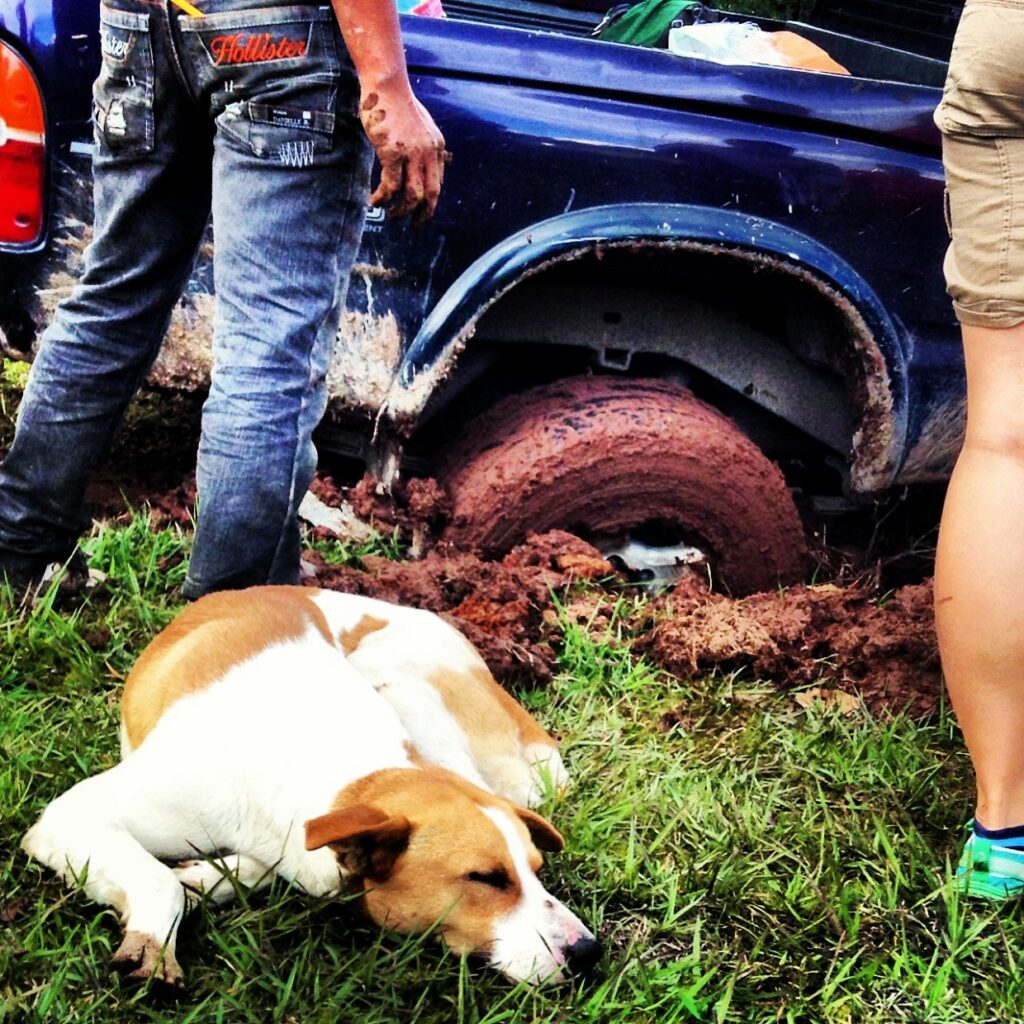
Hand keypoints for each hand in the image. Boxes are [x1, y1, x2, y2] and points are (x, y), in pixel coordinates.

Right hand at [361, 87, 448, 226]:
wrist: (387, 83)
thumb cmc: (397, 102)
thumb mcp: (419, 124)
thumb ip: (422, 144)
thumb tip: (419, 161)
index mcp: (437, 147)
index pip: (438, 183)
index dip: (429, 201)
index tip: (421, 212)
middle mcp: (429, 152)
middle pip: (431, 195)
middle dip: (423, 215)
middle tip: (414, 226)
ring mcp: (412, 153)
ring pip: (412, 196)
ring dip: (401, 211)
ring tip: (391, 216)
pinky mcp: (392, 152)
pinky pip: (390, 186)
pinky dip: (382, 198)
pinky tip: (374, 202)